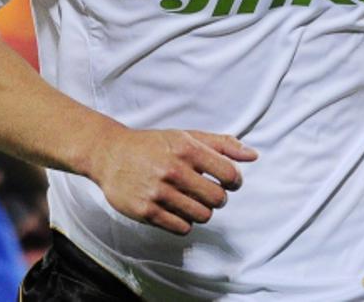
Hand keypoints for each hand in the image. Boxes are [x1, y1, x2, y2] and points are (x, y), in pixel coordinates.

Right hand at [87, 128, 257, 234]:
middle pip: (218, 199)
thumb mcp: (186, 137)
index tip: (227, 181)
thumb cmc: (153, 145)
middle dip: (218, 198)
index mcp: (185, 148)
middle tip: (207, 192)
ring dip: (201, 210)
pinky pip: (182, 228)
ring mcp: (158, 192)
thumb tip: (254, 156)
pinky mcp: (146, 211)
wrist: (110, 154)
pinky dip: (184, 221)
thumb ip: (221, 144)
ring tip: (189, 199)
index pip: (230, 174)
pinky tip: (175, 208)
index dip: (234, 181)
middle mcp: (172, 170)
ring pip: (202, 216)